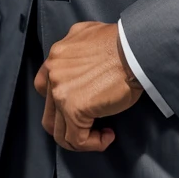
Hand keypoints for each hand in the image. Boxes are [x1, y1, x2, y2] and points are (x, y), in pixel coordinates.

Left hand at [33, 21, 142, 151]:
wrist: (135, 50)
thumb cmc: (121, 42)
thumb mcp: (89, 33)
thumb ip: (76, 46)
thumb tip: (81, 59)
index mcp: (56, 55)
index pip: (43, 88)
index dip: (60, 102)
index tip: (82, 105)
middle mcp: (53, 73)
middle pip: (49, 113)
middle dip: (69, 124)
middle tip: (90, 124)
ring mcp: (60, 92)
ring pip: (59, 132)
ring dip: (80, 138)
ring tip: (101, 134)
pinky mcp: (74, 109)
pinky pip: (77, 140)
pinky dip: (93, 144)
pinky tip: (108, 136)